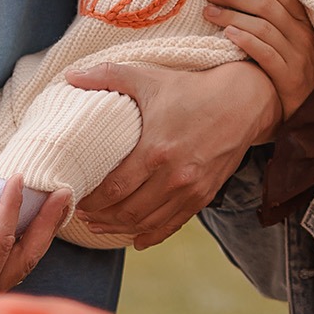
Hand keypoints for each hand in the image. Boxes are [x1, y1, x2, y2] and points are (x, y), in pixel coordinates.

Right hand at [0, 178, 70, 313]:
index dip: (10, 209)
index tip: (18, 179)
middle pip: (26, 255)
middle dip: (47, 223)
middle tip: (65, 192)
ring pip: (24, 259)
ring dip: (42, 231)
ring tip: (60, 204)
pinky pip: (13, 261)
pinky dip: (27, 240)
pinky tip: (35, 223)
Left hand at [68, 61, 276, 247]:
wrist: (243, 101)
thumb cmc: (192, 89)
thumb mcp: (149, 78)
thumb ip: (107, 76)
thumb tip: (70, 75)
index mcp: (156, 150)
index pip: (114, 189)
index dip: (91, 200)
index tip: (76, 198)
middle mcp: (174, 176)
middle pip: (128, 211)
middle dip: (101, 217)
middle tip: (83, 214)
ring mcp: (192, 189)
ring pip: (148, 222)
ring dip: (121, 228)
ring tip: (101, 224)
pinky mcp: (205, 195)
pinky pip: (173, 225)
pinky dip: (152, 235)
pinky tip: (137, 238)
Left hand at [204, 0, 313, 116]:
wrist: (312, 114)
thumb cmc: (294, 74)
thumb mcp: (292, 45)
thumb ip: (275, 24)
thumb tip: (240, 0)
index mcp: (305, 24)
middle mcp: (304, 37)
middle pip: (268, 6)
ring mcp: (299, 58)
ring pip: (264, 27)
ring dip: (233, 15)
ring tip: (210, 12)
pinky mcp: (290, 79)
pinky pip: (266, 54)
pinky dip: (245, 40)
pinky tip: (227, 34)